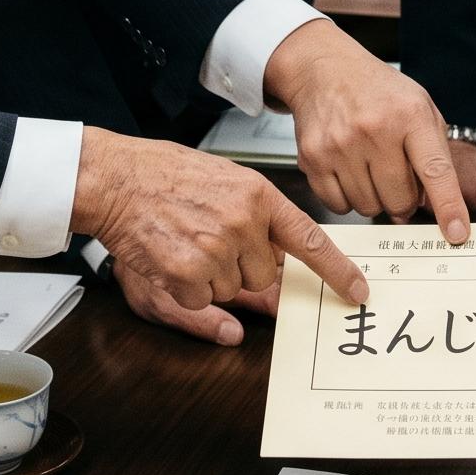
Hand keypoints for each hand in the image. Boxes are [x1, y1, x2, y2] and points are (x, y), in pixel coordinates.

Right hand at [71, 126, 367, 329]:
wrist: (117, 179)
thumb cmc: (167, 175)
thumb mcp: (227, 180)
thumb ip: (258, 215)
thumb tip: (282, 256)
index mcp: (258, 195)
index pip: (309, 239)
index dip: (336, 270)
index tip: (357, 292)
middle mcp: (243, 222)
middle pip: (264, 274)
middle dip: (241, 265)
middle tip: (209, 237)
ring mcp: (216, 250)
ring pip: (232, 288)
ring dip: (212, 275)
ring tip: (187, 240)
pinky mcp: (188, 274)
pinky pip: (202, 299)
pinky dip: (187, 287)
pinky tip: (172, 255)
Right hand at [266, 19, 470, 241]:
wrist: (325, 69)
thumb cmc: (377, 91)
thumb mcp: (419, 107)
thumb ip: (434, 154)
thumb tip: (432, 207)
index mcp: (410, 115)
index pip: (436, 171)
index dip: (449, 206)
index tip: (458, 233)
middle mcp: (375, 130)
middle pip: (400, 201)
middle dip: (404, 200)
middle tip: (397, 178)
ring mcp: (340, 145)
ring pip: (369, 208)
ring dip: (375, 198)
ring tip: (370, 167)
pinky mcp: (313, 158)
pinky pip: (338, 205)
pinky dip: (348, 198)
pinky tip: (348, 171)